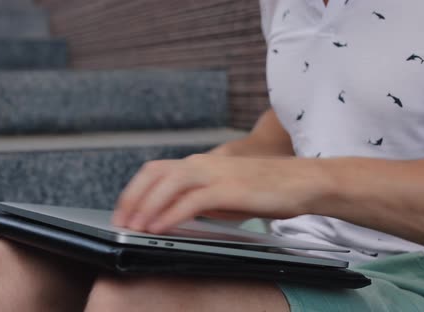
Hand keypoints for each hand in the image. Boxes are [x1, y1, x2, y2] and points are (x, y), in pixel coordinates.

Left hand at [112, 154, 333, 233]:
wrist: (303, 181)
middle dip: (132, 198)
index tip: (124, 211)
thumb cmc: (266, 189)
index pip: (156, 170)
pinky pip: (192, 201)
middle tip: (121, 222)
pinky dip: (171, 214)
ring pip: (168, 184)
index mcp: (200, 163)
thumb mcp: (225, 194)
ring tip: (134, 227)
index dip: (135, 190)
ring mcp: (216, 174)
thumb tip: (174, 216)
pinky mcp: (229, 189)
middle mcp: (203, 163)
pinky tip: (160, 227)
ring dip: (146, 206)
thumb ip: (199, 200)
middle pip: (154, 173)